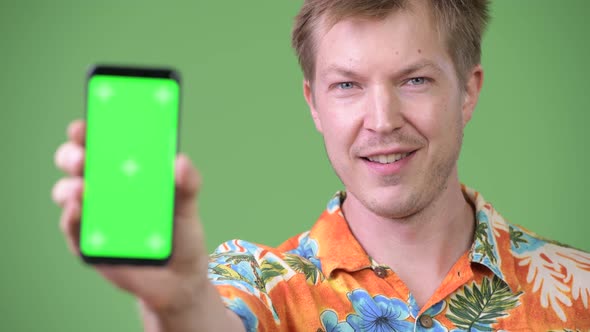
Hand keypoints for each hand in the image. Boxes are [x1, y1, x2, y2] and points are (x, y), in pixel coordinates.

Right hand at [52, 119, 209, 313]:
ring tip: (83, 188)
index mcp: (124, 171)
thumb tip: (180, 160)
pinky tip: (79, 210)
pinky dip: (72, 218)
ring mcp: (92, 215)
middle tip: (83, 155)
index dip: (88, 130)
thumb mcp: (188, 204)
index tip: (85, 123)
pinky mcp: (87, 243)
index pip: (100, 143)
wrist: (179, 277)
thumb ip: (188, 182)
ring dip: (69, 187)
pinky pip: (72, 228)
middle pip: (76, 163)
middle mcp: (103, 188)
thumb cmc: (180, 232)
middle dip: (73, 155)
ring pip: (67, 193)